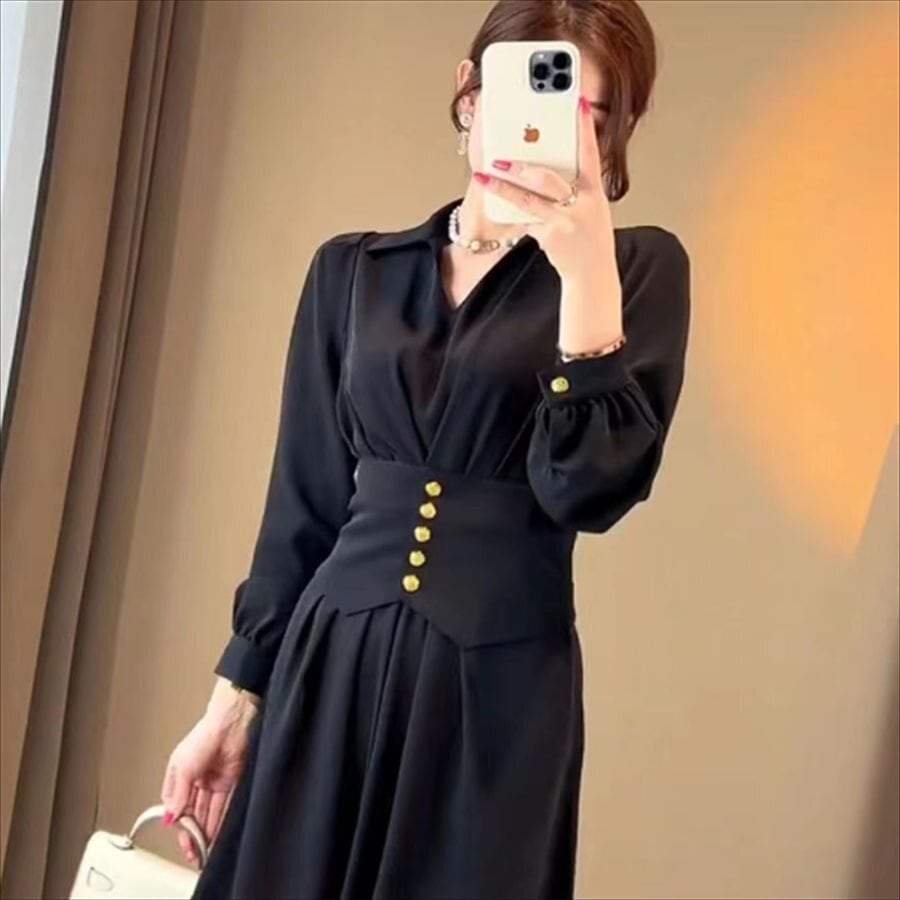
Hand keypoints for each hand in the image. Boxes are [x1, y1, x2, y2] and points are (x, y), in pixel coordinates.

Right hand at [160, 686, 258, 866]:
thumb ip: (178, 794)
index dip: (177, 822)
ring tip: (205, 849)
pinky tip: (218, 835)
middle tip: (193, 851)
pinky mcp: (231, 782)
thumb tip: (171, 816)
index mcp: (180, 774)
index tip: (180, 837)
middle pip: (192, 812)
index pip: (176, 805)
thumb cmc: (206, 734)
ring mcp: (214, 781)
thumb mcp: (183, 766)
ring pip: (208, 813)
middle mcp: (197, 779)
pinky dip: (220, 822)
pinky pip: (224, 807)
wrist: (233, 722)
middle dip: (192, 833)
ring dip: (206, 832)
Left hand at [472, 94, 617, 290]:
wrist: (593, 272)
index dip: (585, 128)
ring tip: (483, 176)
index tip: (577, 103)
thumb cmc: (590, 236)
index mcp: (595, 191)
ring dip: (503, 187)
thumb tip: (545, 161)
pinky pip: (525, 219)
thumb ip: (575, 184)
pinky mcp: (550, 237)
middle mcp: (582, 204)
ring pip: (528, 200)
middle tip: (500, 154)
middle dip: (522, 165)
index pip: (591, 153)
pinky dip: (513, 211)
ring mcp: (565, 222)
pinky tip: (497, 202)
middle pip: (548, 179)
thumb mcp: (591, 206)